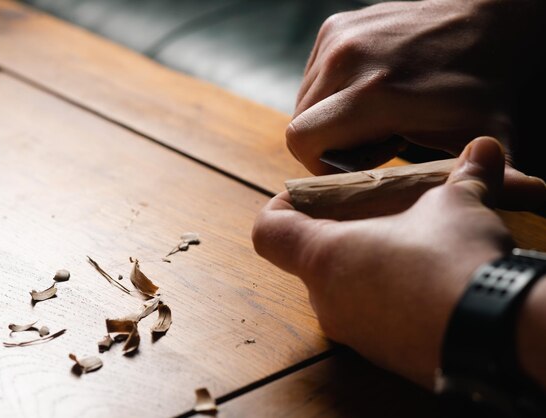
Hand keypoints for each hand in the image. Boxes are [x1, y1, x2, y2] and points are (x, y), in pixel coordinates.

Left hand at [253, 137, 513, 387]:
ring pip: (343, 288)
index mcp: (325, 257)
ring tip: (412, 247)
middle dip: (339, 232)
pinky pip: (373, 317)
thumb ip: (462, 176)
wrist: (498, 337)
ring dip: (368, 264)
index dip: (280, 207)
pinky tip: (432, 284)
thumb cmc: (457, 264)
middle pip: (309, 257)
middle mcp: (328, 300)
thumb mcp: (456, 206)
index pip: (268, 232)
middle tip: (376, 215)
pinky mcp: (385, 356)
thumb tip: (484, 150)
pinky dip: (390, 297)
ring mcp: (354, 334)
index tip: (306, 194)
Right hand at [287, 0, 545, 208]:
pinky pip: (313, 74)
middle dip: (327, 144)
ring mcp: (338, 38)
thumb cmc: (488, 85)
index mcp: (372, 95)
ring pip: (304, 100)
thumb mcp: (488, 139)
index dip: (321, 167)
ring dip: (329, 117)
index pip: (303, 142)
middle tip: (372, 143)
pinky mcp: (337, 26)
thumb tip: (512, 212)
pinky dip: (331, 92)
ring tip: (374, 117)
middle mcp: (345, 60)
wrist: (495, 19)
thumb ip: (483, 182)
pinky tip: (369, 91)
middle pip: (300, 124)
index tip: (358, 168)